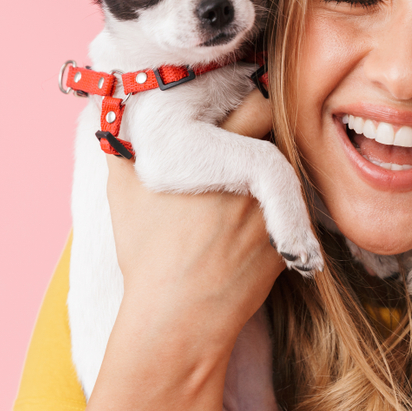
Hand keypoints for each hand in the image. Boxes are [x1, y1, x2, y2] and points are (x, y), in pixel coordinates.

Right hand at [106, 88, 285, 351]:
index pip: (254, 100)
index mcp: (212, 158)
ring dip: (277, 160)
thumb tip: (115, 111)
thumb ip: (124, 147)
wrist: (180, 320)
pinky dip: (283, 200)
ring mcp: (276, 206)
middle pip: (281, 128)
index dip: (252, 89)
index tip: (244, 90)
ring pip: (291, 164)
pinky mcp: (291, 236)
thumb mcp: (124, 196)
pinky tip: (258, 212)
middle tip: (256, 121)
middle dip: (271, 118)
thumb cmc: (147, 257)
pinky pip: (296, 203)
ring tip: (252, 170)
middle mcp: (250, 177)